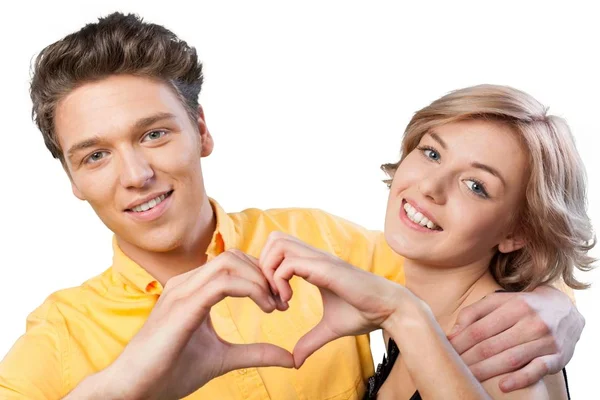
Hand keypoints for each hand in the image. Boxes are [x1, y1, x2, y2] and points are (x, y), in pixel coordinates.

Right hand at [97, 250, 292, 399]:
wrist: (134, 389)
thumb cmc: (170, 372)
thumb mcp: (224, 358)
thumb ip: (256, 353)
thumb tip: (290, 358)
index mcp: (192, 289)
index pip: (233, 263)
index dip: (261, 276)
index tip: (280, 302)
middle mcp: (186, 283)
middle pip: (235, 257)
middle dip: (265, 274)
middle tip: (282, 301)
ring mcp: (182, 291)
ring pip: (230, 263)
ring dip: (260, 279)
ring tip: (275, 305)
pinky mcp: (182, 306)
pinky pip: (222, 282)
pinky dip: (251, 289)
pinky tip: (265, 307)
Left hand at [259, 231, 414, 367]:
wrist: (389, 310)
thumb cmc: (364, 313)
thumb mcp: (329, 328)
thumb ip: (310, 340)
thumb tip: (295, 360)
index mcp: (314, 264)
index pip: (279, 250)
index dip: (269, 272)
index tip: (274, 300)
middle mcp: (314, 256)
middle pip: (274, 238)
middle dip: (262, 265)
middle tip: (270, 294)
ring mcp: (319, 259)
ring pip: (278, 243)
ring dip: (269, 271)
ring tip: (279, 297)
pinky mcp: (325, 268)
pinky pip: (289, 264)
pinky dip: (280, 281)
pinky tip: (288, 302)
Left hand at [448, 286, 583, 391]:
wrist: (564, 310)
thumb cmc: (522, 306)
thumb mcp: (499, 301)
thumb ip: (474, 313)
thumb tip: (452, 333)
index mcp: (514, 306)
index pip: (480, 328)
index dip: (461, 342)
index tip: (447, 351)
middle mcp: (532, 322)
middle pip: (492, 345)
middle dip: (469, 359)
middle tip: (454, 368)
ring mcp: (546, 340)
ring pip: (511, 358)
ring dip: (487, 370)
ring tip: (469, 377)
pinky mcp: (558, 356)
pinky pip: (537, 370)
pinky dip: (520, 379)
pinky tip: (503, 386)